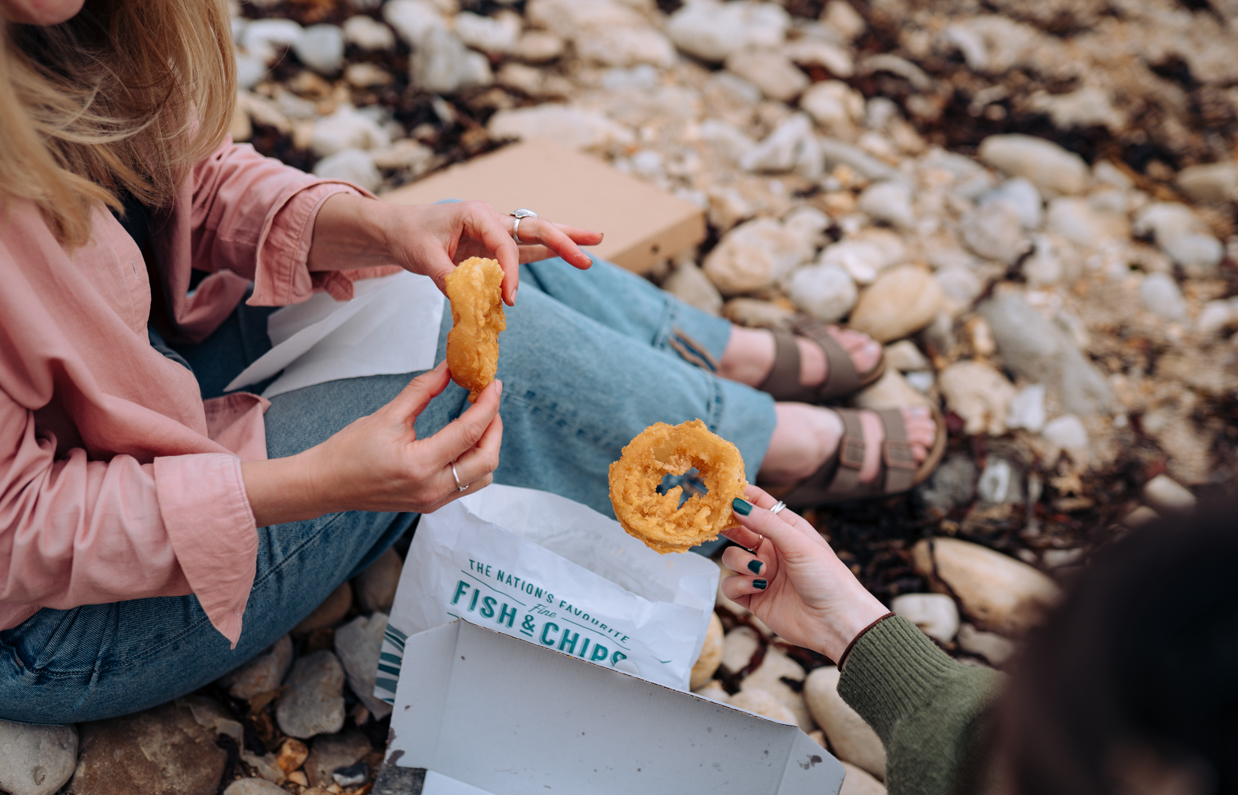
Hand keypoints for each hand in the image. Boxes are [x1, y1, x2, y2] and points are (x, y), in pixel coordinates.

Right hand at [243, 363, 502, 524]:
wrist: (326, 484)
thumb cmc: (349, 451)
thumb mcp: (388, 415)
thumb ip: (423, 390)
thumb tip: (449, 368)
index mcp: (419, 465)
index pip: (469, 432)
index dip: (487, 405)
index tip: (493, 384)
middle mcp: (431, 488)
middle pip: (487, 459)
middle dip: (495, 426)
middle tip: (489, 400)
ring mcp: (433, 500)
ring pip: (482, 475)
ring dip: (488, 446)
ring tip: (479, 419)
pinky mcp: (432, 503)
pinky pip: (468, 484)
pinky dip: (476, 461)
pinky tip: (466, 440)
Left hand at [385, 201, 600, 304]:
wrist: (399, 229)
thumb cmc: (411, 236)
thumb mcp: (424, 257)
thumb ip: (449, 278)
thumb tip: (471, 301)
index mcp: (476, 214)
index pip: (505, 244)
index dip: (511, 273)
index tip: (510, 299)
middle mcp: (492, 218)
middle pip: (535, 227)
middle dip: (563, 240)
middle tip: (588, 255)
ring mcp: (496, 231)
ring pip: (536, 234)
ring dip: (565, 239)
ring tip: (597, 240)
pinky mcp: (494, 245)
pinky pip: (526, 249)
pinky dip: (548, 251)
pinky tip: (569, 252)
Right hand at [720, 485, 888, 662]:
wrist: (836, 623)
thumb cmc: (828, 578)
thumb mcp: (799, 544)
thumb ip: (767, 523)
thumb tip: (737, 504)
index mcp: (786, 530)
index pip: (758, 504)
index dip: (740, 496)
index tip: (721, 493)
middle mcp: (771, 549)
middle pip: (738, 529)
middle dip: (727, 527)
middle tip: (718, 525)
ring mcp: (761, 573)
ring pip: (731, 558)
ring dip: (740, 562)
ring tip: (761, 571)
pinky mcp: (754, 598)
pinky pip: (730, 586)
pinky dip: (739, 585)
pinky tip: (759, 588)